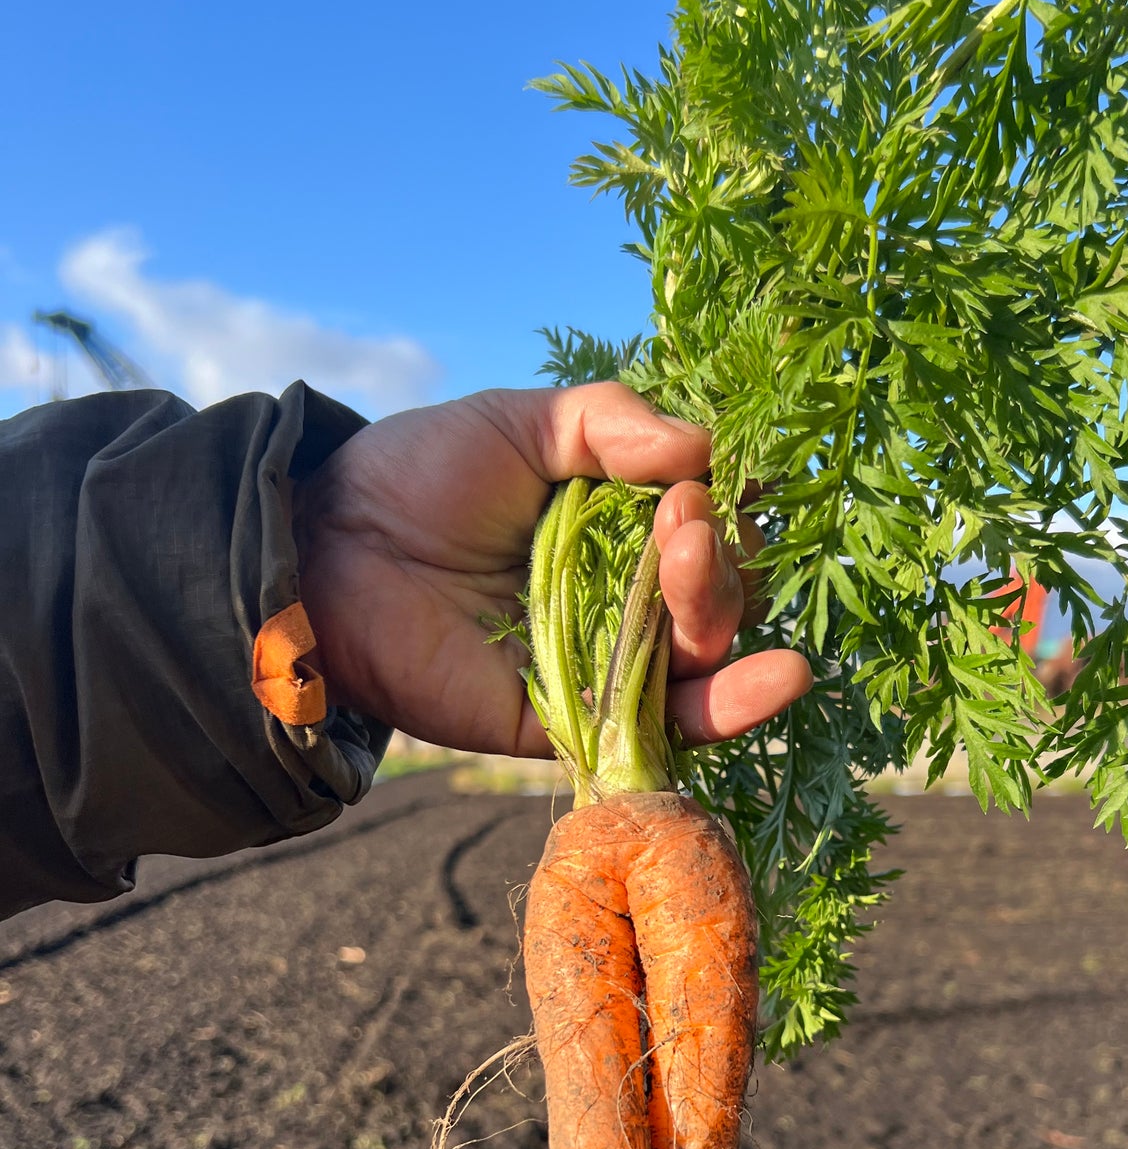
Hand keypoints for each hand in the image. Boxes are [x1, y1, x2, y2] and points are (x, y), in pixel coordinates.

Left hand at [297, 383, 811, 755]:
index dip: (724, 505)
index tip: (701, 480)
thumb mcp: (518, 422)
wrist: (325, 553)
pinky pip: (672, 726)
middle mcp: (625, 599)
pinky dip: (734, 708)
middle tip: (678, 525)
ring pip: (708, 653)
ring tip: (691, 563)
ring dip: (719, 610)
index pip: (711, 522)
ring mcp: (606, 662)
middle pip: (719, 592)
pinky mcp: (579, 722)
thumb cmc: (415, 477)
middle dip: (714, 559)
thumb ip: (610, 422)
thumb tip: (704, 448)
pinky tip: (781, 678)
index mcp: (619, 527)